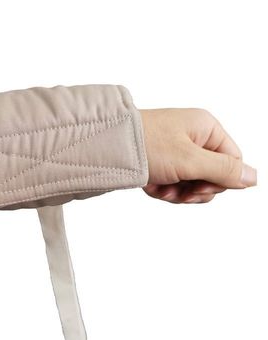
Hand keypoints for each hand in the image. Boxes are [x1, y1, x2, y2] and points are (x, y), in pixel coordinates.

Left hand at [140, 108, 256, 203]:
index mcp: (205, 129)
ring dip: (178, 193)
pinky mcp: (160, 163)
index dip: (220, 181)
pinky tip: (151, 188)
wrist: (105, 148)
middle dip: (195, 190)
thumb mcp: (190, 160)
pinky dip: (163, 190)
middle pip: (211, 175)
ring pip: (191, 183)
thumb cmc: (146, 145)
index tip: (200, 188)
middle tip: (181, 192)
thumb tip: (253, 178)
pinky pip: (172, 184)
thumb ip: (223, 170)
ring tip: (162, 189)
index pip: (231, 161)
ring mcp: (175, 151)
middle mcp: (192, 138)